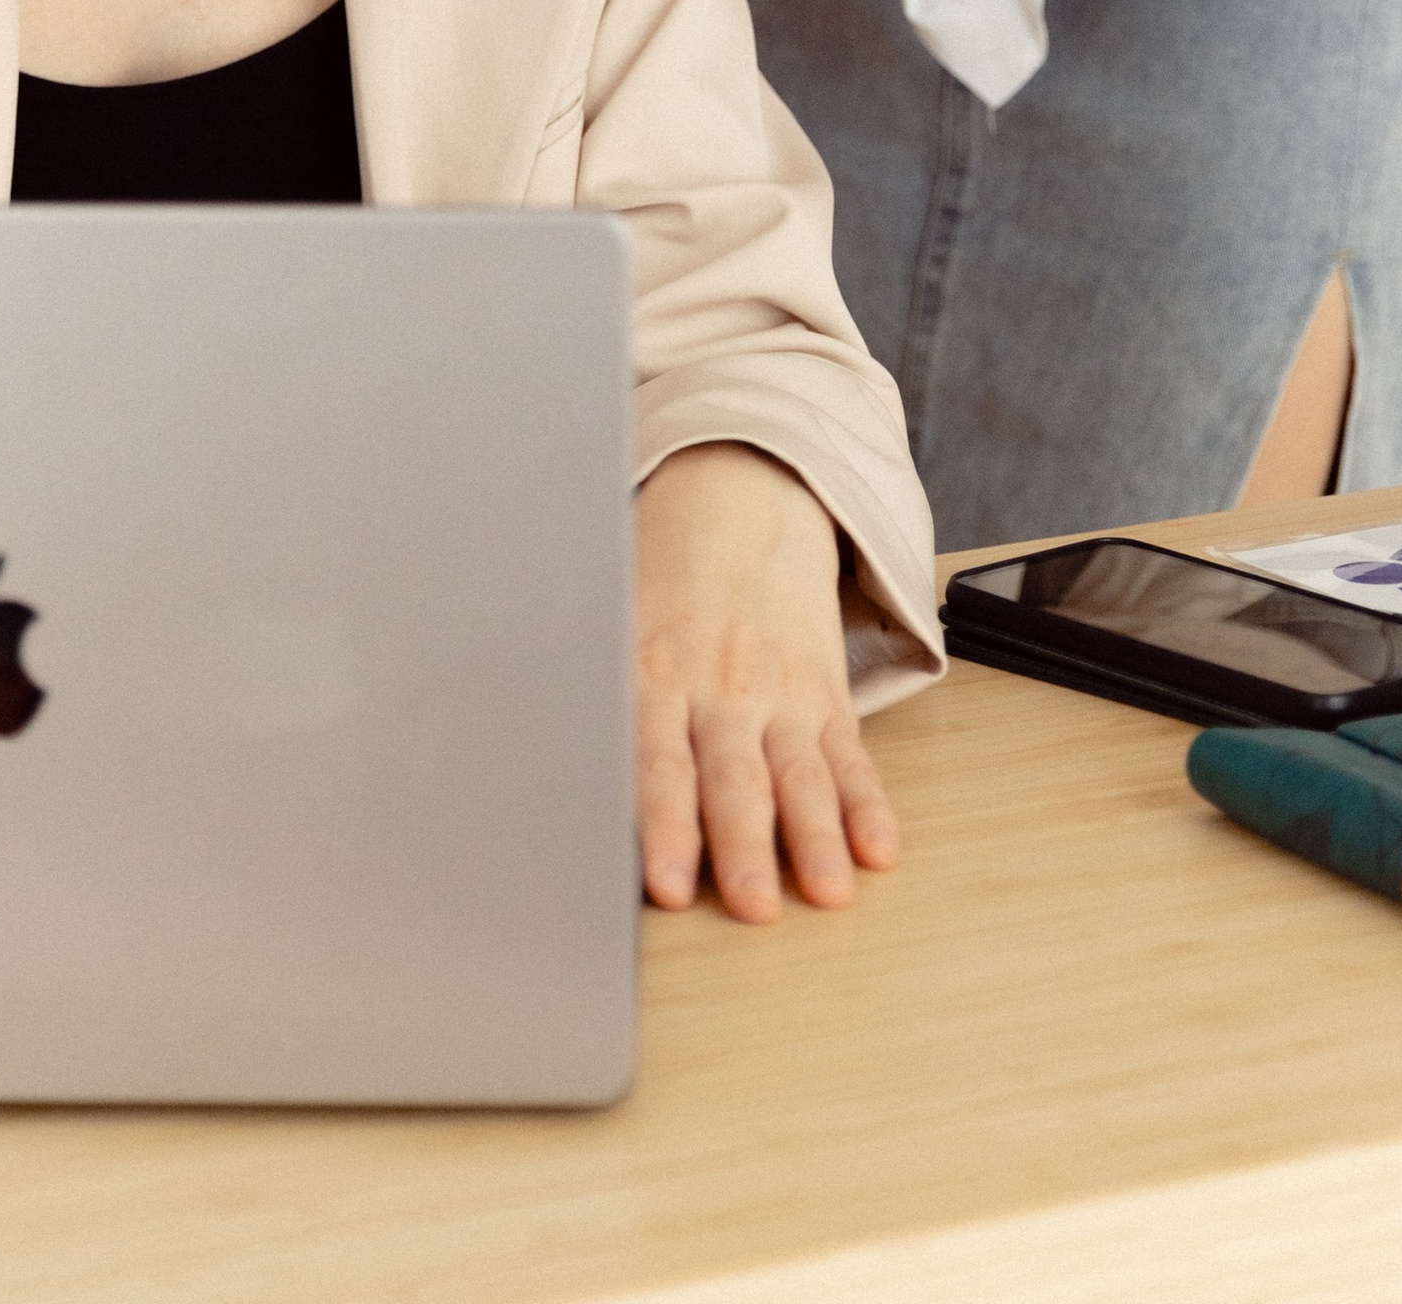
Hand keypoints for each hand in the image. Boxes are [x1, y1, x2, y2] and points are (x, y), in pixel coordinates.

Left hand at [633, 441, 899, 924]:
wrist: (739, 497)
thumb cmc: (659, 579)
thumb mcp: (612, 622)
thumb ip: (593, 701)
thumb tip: (522, 783)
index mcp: (654, 673)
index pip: (656, 764)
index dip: (662, 827)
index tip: (666, 883)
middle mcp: (721, 688)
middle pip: (734, 780)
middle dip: (744, 846)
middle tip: (753, 905)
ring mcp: (778, 692)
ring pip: (800, 776)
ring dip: (815, 838)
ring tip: (829, 892)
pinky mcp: (822, 693)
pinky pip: (848, 754)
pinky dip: (867, 804)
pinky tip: (879, 847)